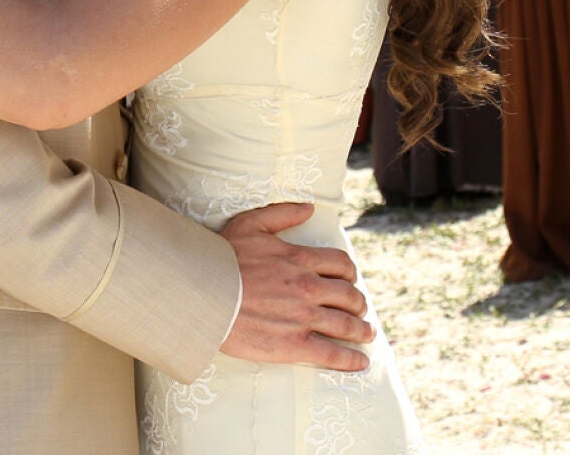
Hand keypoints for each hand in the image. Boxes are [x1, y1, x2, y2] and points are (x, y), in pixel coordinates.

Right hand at [218, 202, 373, 371]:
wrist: (203, 296)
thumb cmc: (222, 259)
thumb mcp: (251, 224)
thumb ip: (282, 213)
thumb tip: (309, 208)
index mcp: (301, 260)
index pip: (341, 266)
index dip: (349, 274)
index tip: (349, 281)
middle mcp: (308, 288)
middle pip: (349, 296)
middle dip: (358, 303)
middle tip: (359, 309)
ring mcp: (303, 318)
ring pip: (346, 325)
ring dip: (361, 330)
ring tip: (367, 334)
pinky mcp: (293, 345)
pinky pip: (332, 353)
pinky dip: (350, 359)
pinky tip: (360, 362)